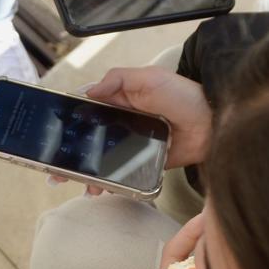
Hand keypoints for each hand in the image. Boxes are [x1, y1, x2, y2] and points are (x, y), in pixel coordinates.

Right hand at [49, 68, 211, 195]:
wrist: (213, 122)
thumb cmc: (184, 95)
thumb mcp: (149, 78)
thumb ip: (117, 79)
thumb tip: (87, 91)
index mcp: (120, 100)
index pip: (88, 111)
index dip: (70, 122)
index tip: (54, 135)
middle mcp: (123, 123)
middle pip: (90, 140)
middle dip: (72, 155)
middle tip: (56, 170)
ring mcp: (133, 144)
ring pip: (103, 160)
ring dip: (88, 173)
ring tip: (80, 184)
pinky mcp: (145, 162)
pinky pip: (123, 173)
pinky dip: (111, 183)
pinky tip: (101, 190)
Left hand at [157, 214, 232, 268]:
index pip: (171, 257)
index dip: (186, 234)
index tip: (205, 219)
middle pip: (189, 252)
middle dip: (206, 232)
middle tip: (228, 215)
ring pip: (205, 262)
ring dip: (219, 245)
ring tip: (239, 228)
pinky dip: (229, 263)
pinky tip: (245, 254)